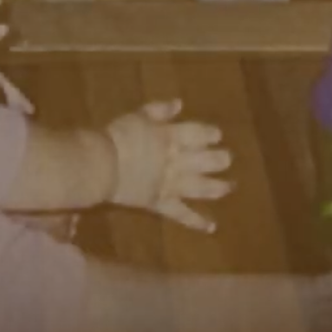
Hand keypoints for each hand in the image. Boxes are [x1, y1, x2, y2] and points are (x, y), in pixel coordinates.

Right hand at [104, 99, 232, 233]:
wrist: (101, 165)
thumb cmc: (117, 137)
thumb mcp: (137, 116)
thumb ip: (159, 110)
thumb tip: (179, 104)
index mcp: (172, 137)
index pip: (199, 134)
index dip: (210, 135)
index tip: (217, 136)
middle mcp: (178, 161)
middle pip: (206, 160)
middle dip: (220, 159)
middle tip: (228, 159)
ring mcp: (172, 184)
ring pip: (201, 187)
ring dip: (218, 187)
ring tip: (230, 186)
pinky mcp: (162, 203)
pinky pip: (182, 215)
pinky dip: (197, 222)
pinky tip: (212, 227)